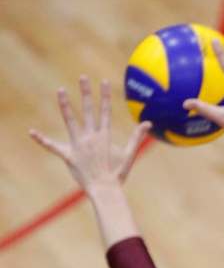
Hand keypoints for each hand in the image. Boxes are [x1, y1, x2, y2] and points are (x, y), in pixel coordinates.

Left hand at [29, 77, 150, 193]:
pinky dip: (42, 140)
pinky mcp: (69, 156)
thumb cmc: (118, 175)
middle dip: (86, 92)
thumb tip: (148, 123)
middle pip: (87, 110)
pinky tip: (31, 132)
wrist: (105, 190)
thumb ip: (137, 137)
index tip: (103, 81)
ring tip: (60, 90)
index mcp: (104, 136)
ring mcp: (78, 145)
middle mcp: (91, 137)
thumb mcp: (129, 155)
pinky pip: (53, 146)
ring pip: (70, 121)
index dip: (104, 96)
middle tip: (83, 77)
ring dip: (65, 105)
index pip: (105, 111)